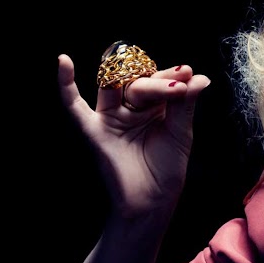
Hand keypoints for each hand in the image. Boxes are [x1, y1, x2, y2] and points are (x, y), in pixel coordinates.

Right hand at [57, 53, 210, 217]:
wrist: (151, 201)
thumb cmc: (166, 168)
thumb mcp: (181, 132)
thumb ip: (185, 104)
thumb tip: (200, 77)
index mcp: (153, 104)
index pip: (159, 80)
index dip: (173, 76)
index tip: (189, 73)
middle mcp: (130, 106)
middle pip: (138, 82)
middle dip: (159, 84)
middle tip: (179, 88)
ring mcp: (111, 116)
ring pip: (115, 87)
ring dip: (133, 81)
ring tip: (161, 86)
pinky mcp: (93, 130)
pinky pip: (74, 106)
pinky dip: (65, 84)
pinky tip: (63, 61)